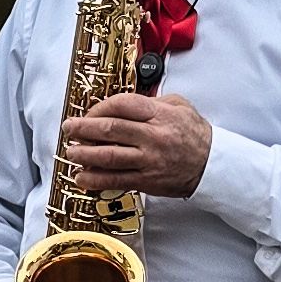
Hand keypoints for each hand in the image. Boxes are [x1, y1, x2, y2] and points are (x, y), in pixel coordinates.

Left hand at [59, 91, 213, 198]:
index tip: (88, 111)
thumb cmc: (194, 134)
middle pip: (109, 130)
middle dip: (83, 129)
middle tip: (69, 128)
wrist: (211, 165)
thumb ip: (152, 100)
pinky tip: (82, 177)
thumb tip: (123, 101)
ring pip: (108, 157)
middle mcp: (152, 137)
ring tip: (70, 152)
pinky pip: (116, 180)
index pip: (121, 105)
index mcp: (159, 115)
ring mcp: (148, 160)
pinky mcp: (146, 181)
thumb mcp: (179, 105)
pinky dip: (95, 180)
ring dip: (84, 154)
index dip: (99, 107)